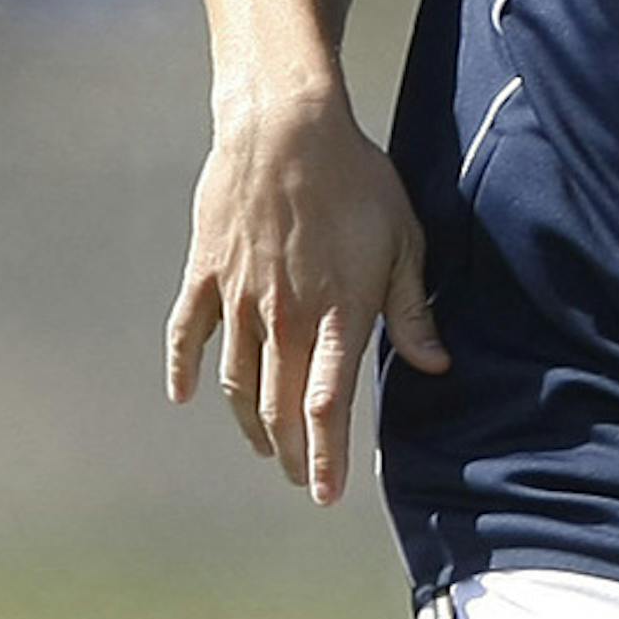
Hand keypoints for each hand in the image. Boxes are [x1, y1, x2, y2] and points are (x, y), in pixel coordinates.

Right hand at [165, 85, 447, 504]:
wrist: (286, 125)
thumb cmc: (357, 180)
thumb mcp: (404, 243)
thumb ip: (413, 312)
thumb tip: (435, 366)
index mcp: (339, 315)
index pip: (327, 407)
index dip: (324, 457)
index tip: (324, 494)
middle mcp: (285, 317)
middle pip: (281, 406)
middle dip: (291, 452)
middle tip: (299, 477)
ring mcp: (240, 298)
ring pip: (237, 382)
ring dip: (249, 422)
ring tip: (263, 446)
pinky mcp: (207, 273)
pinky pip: (188, 333)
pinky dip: (183, 369)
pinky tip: (183, 396)